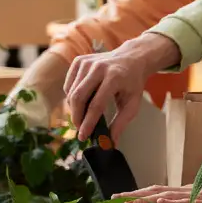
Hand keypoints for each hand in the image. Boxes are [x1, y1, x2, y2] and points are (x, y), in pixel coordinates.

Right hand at [64, 33, 180, 140]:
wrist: (132, 59)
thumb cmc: (132, 83)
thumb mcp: (133, 103)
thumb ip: (121, 123)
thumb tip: (110, 143)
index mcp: (114, 77)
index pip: (96, 104)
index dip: (88, 123)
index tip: (83, 137)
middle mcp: (99, 67)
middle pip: (79, 97)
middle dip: (77, 117)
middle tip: (80, 130)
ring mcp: (87, 62)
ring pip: (71, 92)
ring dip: (74, 109)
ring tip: (83, 117)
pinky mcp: (79, 61)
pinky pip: (68, 85)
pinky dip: (71, 97)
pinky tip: (81, 102)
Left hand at [112, 179, 201, 202]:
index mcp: (191, 194)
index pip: (161, 194)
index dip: (140, 196)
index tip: (122, 200)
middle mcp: (191, 191)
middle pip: (157, 192)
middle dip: (134, 196)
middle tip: (113, 200)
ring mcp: (200, 195)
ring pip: (167, 195)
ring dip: (145, 198)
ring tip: (127, 200)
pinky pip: (189, 202)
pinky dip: (173, 201)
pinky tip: (159, 202)